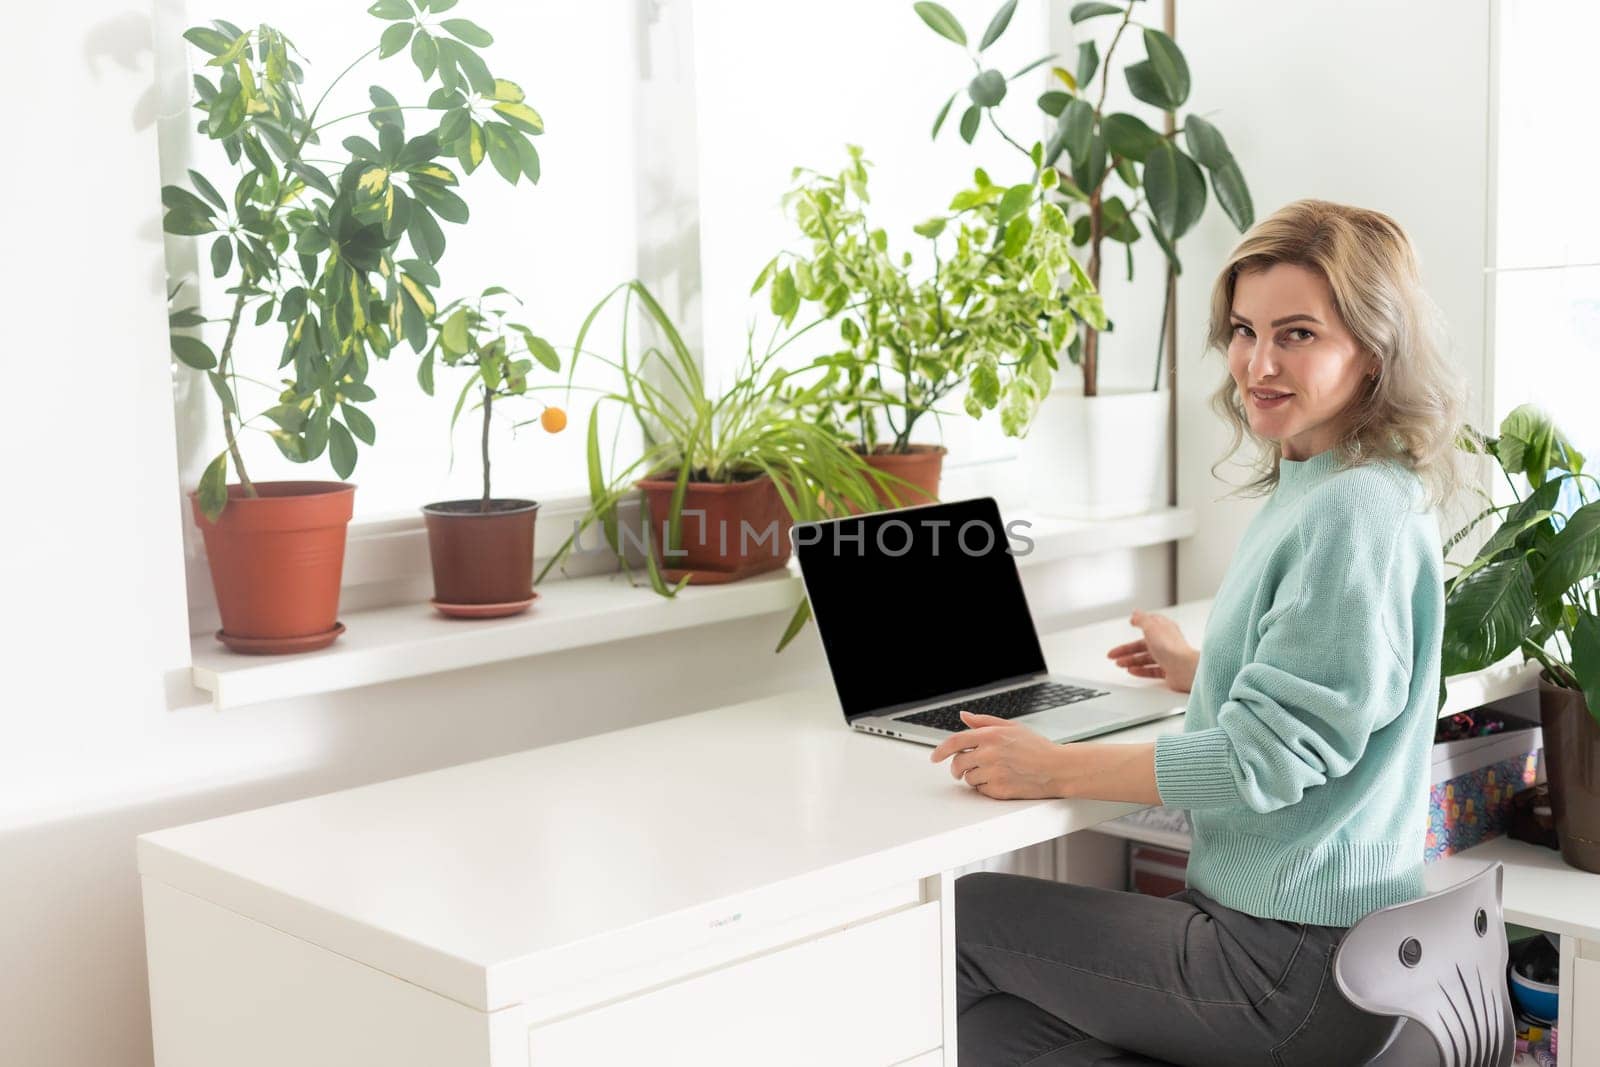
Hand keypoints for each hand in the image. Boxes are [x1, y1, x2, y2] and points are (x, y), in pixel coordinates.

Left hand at [928, 711, 1064, 799]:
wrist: (1057, 768)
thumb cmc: (1037, 747)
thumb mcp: (1011, 727)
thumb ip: (984, 721)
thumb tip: (963, 716)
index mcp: (991, 735)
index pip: (955, 742)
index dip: (940, 750)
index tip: (934, 757)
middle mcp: (990, 753)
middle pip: (958, 762)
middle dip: (958, 767)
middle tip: (964, 768)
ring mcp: (994, 773)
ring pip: (968, 778)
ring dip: (974, 777)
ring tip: (993, 772)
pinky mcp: (1000, 790)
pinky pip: (980, 790)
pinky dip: (986, 787)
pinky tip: (1000, 780)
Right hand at [1106, 609, 1198, 692]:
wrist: (1185, 669)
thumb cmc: (1171, 647)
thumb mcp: (1152, 627)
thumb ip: (1142, 619)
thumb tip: (1135, 613)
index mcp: (1164, 629)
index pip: (1149, 625)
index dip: (1138, 624)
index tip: (1130, 623)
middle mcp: (1166, 643)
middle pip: (1143, 645)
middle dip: (1126, 650)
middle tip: (1114, 654)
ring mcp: (1168, 658)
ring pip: (1145, 659)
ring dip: (1131, 661)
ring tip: (1119, 664)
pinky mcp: (1169, 671)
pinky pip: (1151, 671)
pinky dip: (1140, 671)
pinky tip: (1132, 671)